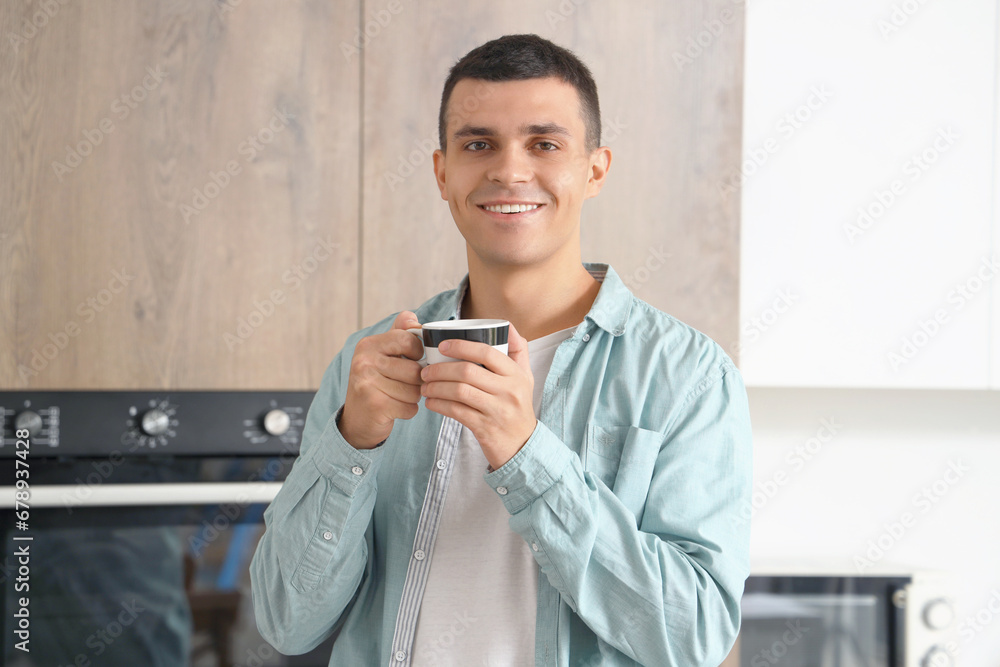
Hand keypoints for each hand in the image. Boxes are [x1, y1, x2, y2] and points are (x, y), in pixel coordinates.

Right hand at [338, 311, 424, 448]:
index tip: (412, 360)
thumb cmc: (375, 383)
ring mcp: (367, 384)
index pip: (409, 340)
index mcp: (368, 345)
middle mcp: (364, 361)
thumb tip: (412, 318)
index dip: (418, 353)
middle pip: (415, 370)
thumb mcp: (383, 355)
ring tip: (398, 396)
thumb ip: (399, 334)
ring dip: (413, 397)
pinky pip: (410, 407)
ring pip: (415, 391)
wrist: (356, 420)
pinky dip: (408, 411)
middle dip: (417, 381)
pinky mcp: (375, 405)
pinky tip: (394, 408)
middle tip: (404, 384)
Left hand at [419, 322, 535, 469]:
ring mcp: (497, 410)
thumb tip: (507, 325)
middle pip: (467, 371)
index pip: (486, 352)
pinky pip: (456, 412)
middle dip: (440, 369)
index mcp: (516, 374)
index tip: (442, 346)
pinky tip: (431, 402)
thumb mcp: (525, 377)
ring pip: (459, 391)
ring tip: (425, 386)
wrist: (523, 445)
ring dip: (436, 387)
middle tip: (425, 371)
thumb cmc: (518, 406)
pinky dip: (439, 405)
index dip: (461, 345)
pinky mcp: (485, 428)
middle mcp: (509, 390)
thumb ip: (518, 350)